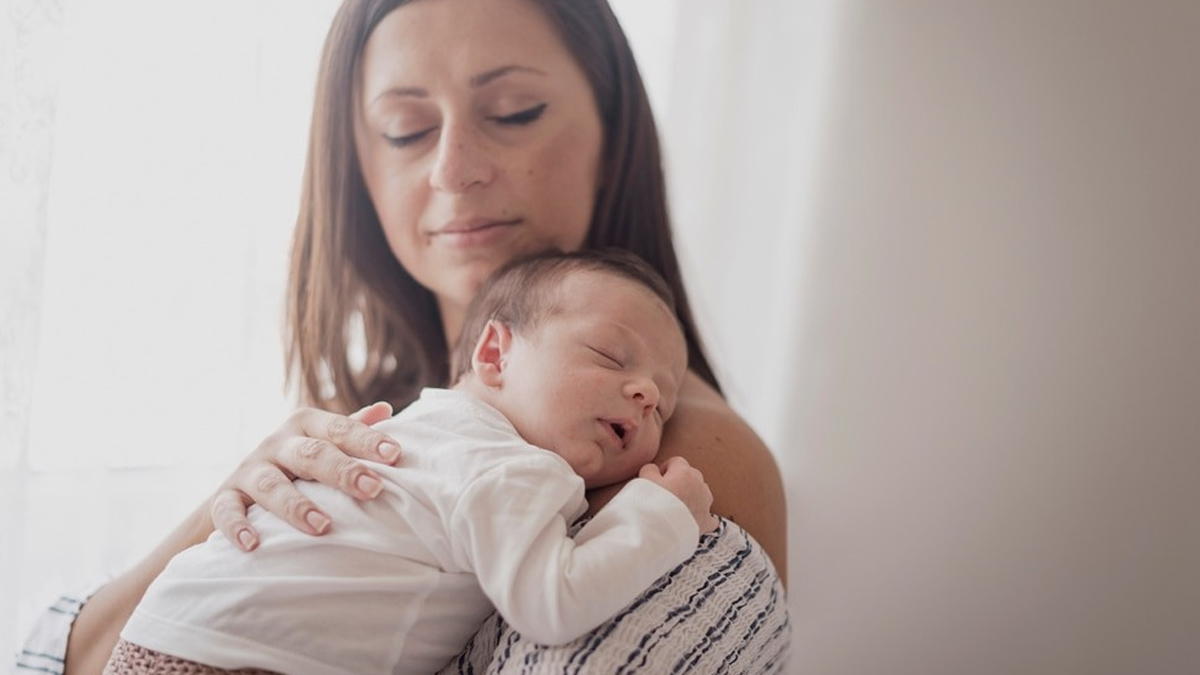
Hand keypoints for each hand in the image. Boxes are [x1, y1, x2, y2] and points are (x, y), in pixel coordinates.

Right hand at [209, 401, 400, 550]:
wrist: (239, 488)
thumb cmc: (296, 464)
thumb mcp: (320, 441)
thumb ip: (350, 428)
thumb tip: (385, 409)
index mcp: (304, 425)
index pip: (339, 429)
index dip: (367, 439)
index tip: (395, 454)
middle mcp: (275, 443)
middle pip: (309, 453)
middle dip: (342, 471)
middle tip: (372, 489)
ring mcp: (248, 470)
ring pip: (270, 484)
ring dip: (295, 505)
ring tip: (322, 526)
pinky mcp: (224, 497)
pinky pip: (227, 510)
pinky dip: (237, 526)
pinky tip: (253, 544)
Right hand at [639, 457, 717, 533]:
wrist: (659, 532)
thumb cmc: (651, 504)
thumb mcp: (643, 480)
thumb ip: (650, 470)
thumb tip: (654, 470)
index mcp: (684, 472)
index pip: (676, 462)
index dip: (665, 470)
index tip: (657, 480)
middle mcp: (699, 485)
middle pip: (691, 476)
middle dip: (680, 481)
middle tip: (665, 493)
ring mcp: (705, 504)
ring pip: (701, 493)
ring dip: (691, 496)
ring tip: (675, 507)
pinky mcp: (707, 521)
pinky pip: (708, 516)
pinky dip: (700, 517)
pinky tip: (691, 521)